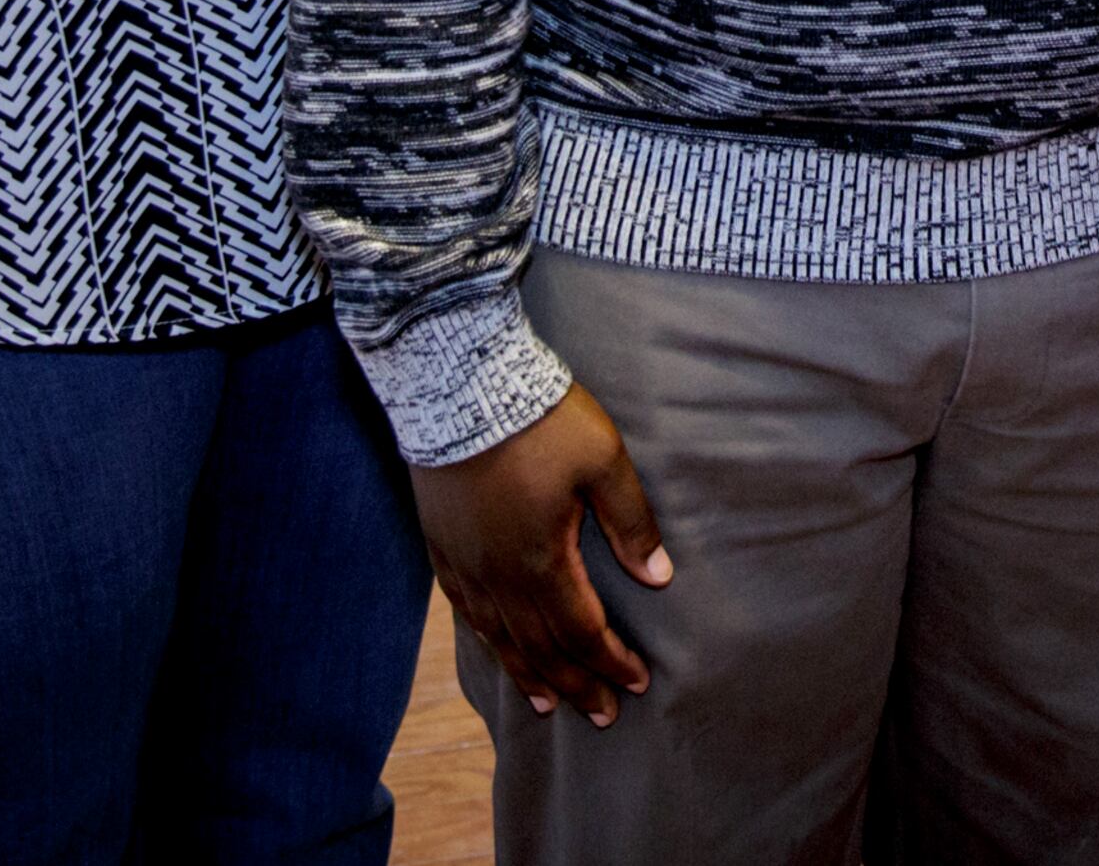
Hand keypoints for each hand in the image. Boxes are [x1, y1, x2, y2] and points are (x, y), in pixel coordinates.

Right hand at [411, 384, 672, 725]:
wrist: (458, 384)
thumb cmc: (538, 420)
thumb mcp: (603, 461)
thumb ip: (631, 522)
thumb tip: (658, 576)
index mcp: (541, 561)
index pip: (580, 632)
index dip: (609, 661)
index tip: (635, 683)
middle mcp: (498, 575)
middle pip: (539, 648)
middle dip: (574, 684)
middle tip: (600, 714)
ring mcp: (465, 563)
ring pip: (498, 637)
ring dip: (528, 673)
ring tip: (547, 702)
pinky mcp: (441, 545)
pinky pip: (464, 610)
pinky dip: (485, 638)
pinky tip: (495, 645)